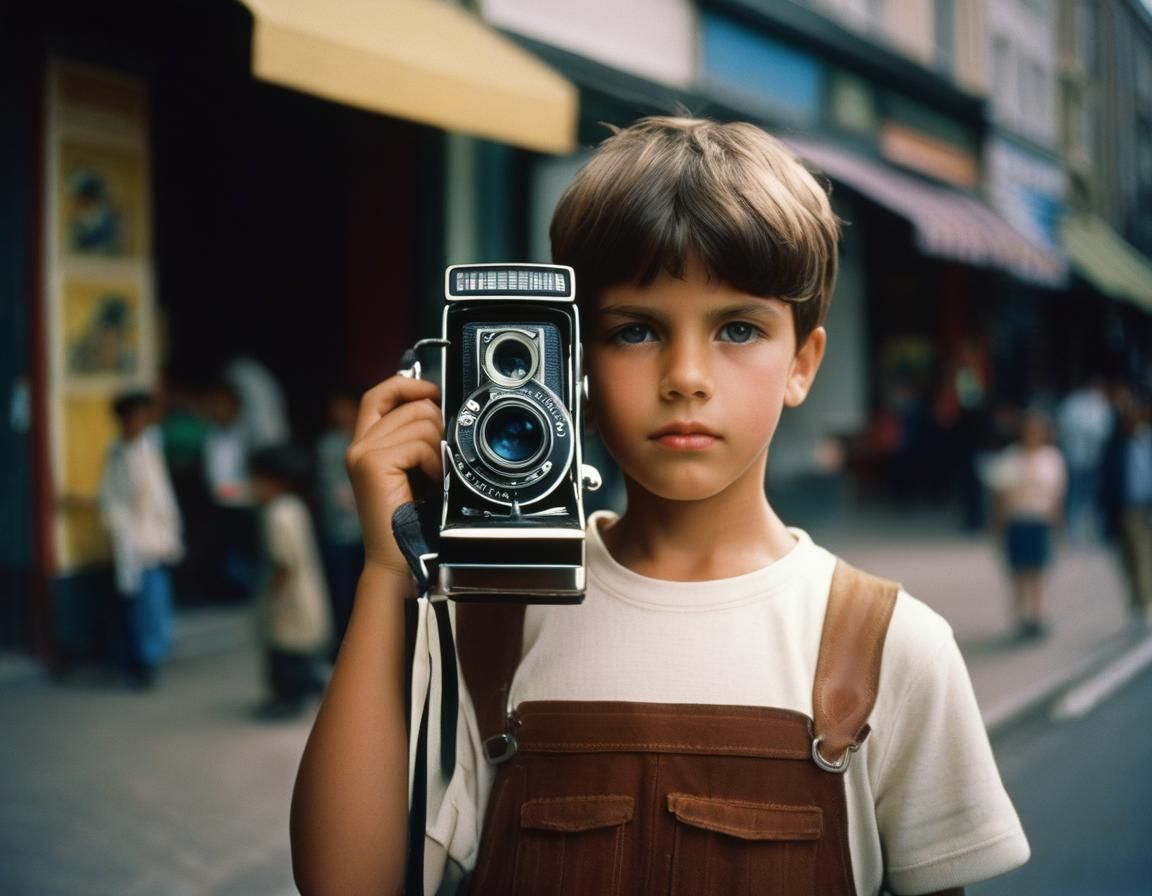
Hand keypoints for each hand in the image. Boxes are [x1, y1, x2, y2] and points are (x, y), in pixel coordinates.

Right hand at [345, 375, 442, 577]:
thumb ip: (416, 440)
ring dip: (437, 449)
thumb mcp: (414, 471)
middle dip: (437, 425)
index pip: (379, 394)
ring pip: (420, 422)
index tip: (432, 390)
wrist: (399, 559)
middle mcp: (358, 446)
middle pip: (410, 405)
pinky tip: (428, 482)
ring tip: (432, 476)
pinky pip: (419, 443)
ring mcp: (363, 453)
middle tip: (439, 458)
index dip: (408, 384)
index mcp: (365, 446)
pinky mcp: (373, 463)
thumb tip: (437, 407)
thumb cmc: (411, 521)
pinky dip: (433, 461)